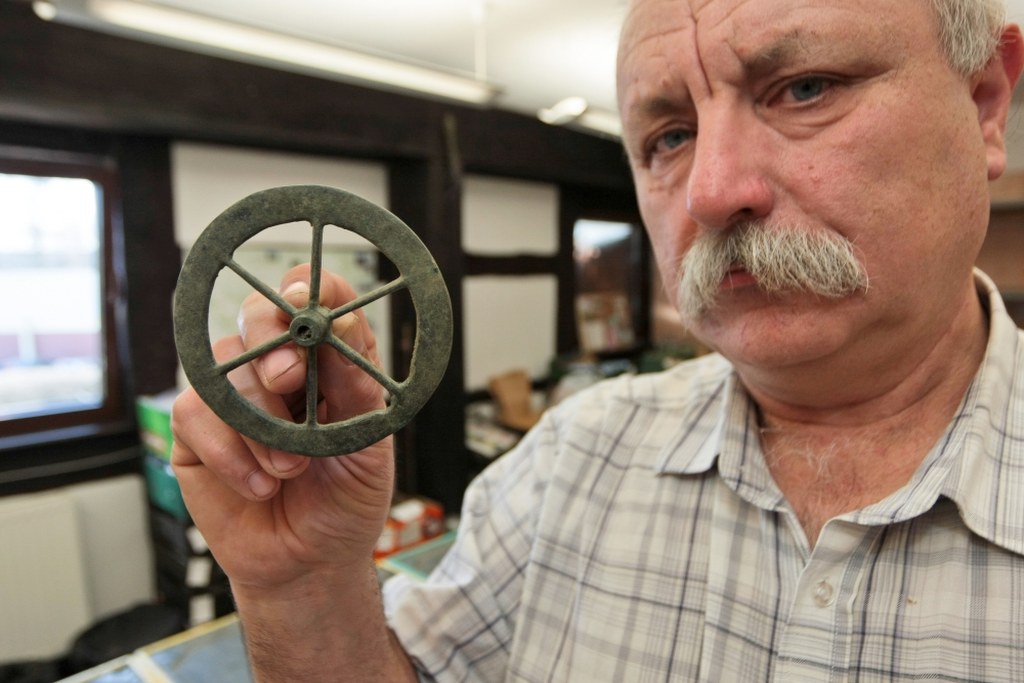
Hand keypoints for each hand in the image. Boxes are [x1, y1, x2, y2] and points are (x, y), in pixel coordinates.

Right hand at [171, 264, 393, 591]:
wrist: (311, 563)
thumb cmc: (346, 499)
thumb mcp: (369, 443)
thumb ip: (356, 385)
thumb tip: (342, 323)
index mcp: (328, 362)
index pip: (313, 300)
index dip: (308, 289)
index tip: (307, 299)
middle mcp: (278, 369)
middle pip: (257, 314)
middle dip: (271, 341)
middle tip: (291, 378)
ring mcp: (233, 397)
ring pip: (226, 367)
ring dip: (261, 421)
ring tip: (291, 468)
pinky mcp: (196, 432)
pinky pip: (195, 413)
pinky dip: (230, 451)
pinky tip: (259, 484)